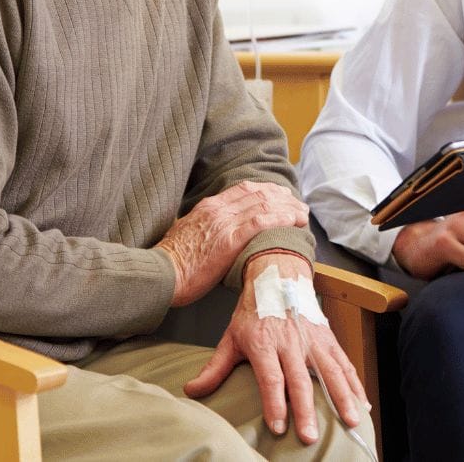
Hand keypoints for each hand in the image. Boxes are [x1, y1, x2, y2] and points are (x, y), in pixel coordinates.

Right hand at [156, 181, 308, 306]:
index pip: (244, 189)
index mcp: (209, 207)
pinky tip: (295, 221)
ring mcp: (224, 222)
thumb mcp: (187, 234)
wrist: (160, 274)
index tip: (282, 196)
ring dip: (289, 208)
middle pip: (259, 194)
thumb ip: (204, 227)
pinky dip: (282, 219)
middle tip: (299, 205)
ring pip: (265, 205)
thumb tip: (214, 232)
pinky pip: (262, 222)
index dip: (267, 190)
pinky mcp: (229, 240)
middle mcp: (218, 209)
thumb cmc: (172, 262)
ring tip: (304, 214)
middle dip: (283, 198)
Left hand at [185, 252, 367, 444]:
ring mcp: (313, 339)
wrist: (278, 275)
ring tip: (350, 422)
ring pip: (330, 371)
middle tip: (309, 436)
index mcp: (265, 342)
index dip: (274, 402)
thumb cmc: (254, 310)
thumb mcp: (231, 336)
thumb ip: (215, 367)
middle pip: (301, 379)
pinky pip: (344, 363)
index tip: (279, 426)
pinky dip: (355, 384)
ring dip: (341, 397)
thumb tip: (191, 390)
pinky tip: (362, 405)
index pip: (271, 376)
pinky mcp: (328, 338)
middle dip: (306, 409)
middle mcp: (291, 341)